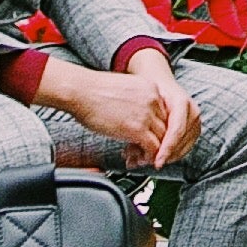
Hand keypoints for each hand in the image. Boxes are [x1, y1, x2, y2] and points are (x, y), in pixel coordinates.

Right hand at [48, 54, 199, 168]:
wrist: (80, 91)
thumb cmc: (91, 91)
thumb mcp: (122, 90)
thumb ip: (134, 102)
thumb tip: (133, 117)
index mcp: (150, 87)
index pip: (163, 112)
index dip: (155, 127)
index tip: (146, 136)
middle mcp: (153, 99)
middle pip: (166, 126)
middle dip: (157, 141)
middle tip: (144, 151)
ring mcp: (147, 114)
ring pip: (163, 139)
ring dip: (154, 152)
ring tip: (141, 158)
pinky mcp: (138, 129)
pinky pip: (154, 148)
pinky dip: (149, 157)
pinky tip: (139, 159)